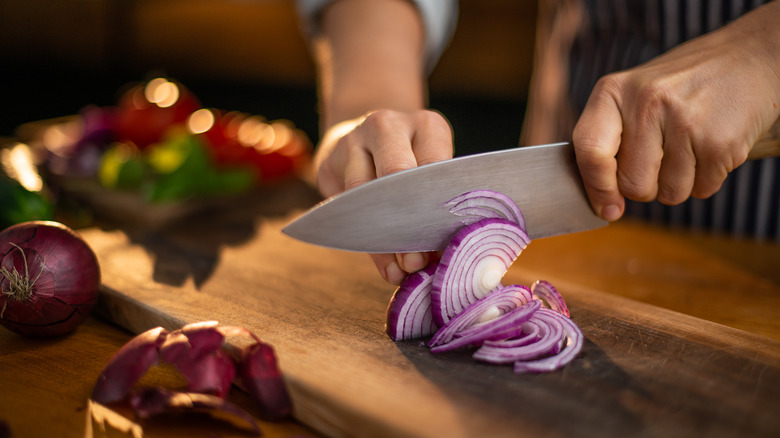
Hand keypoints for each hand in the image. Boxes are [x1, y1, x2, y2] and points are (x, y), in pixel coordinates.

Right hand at [315, 109, 453, 283]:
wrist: (364, 137)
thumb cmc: (412, 163)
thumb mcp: (433, 172)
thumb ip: (437, 207)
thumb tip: (441, 259)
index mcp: (426, 125)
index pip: (435, 165)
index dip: (439, 207)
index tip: (443, 244)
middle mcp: (388, 125)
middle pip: (397, 172)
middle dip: (408, 222)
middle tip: (417, 261)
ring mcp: (353, 140)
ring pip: (365, 192)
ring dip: (384, 239)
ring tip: (400, 270)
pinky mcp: (328, 162)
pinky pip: (345, 206)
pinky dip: (366, 242)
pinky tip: (385, 265)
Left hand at [572, 3, 779, 220]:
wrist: (751, 55)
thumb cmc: (683, 84)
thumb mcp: (635, 94)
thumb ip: (610, 139)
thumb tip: (602, 201)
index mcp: (614, 91)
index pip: (589, 150)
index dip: (597, 188)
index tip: (608, 209)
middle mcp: (646, 103)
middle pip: (632, 185)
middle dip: (647, 185)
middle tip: (664, 157)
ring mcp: (685, 122)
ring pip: (669, 194)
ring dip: (680, 183)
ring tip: (691, 146)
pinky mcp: (719, 142)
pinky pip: (702, 189)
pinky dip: (708, 179)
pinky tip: (712, 145)